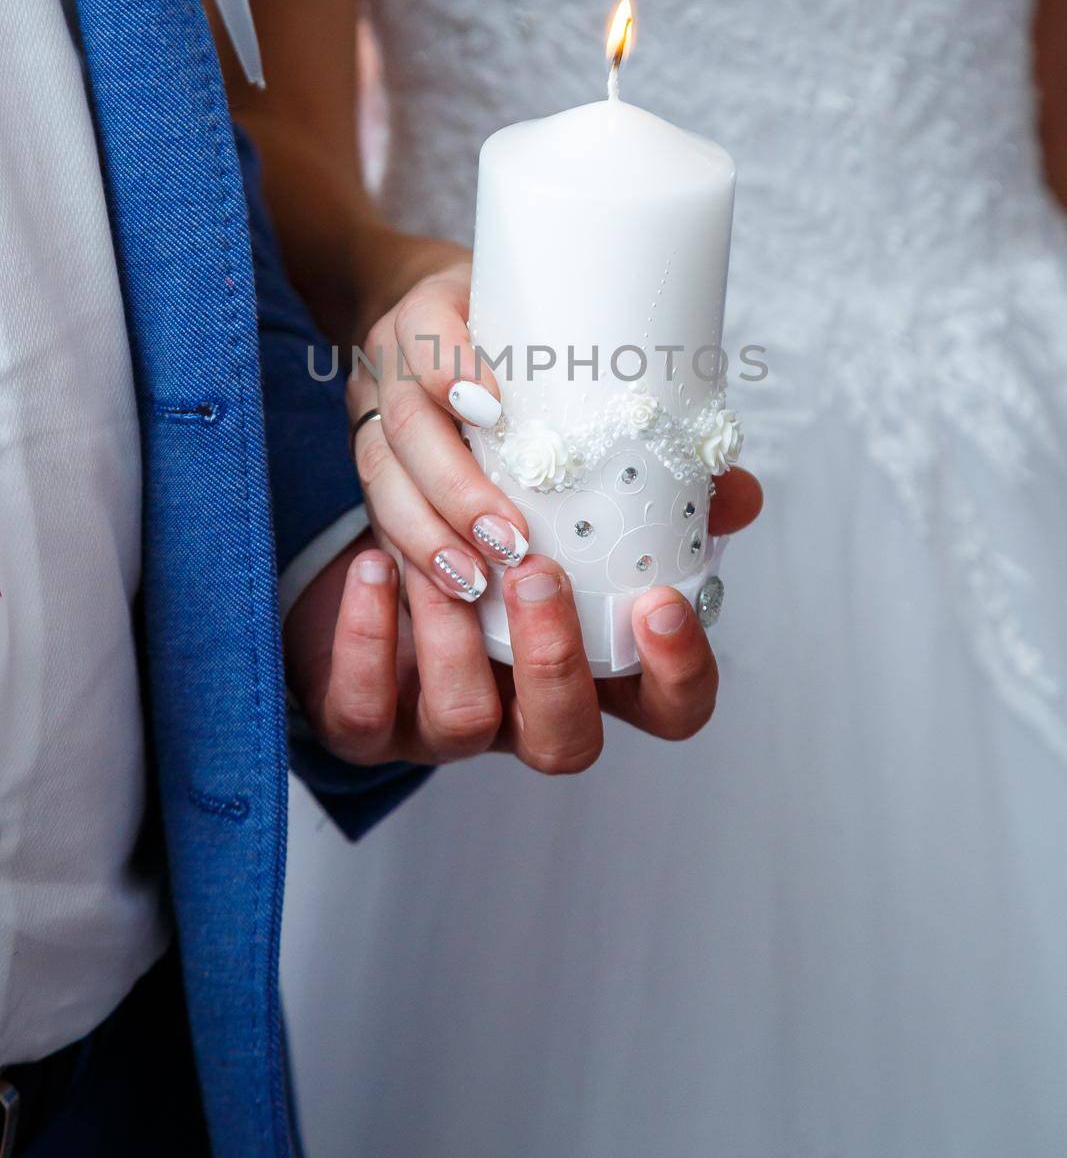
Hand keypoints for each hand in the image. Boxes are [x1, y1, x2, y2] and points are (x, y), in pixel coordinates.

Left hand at [285, 444, 761, 774]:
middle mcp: (525, 710)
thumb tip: (731, 490)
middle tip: (535, 572)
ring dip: (452, 637)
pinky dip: (365, 641)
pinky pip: (362, 714)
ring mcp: (444, 722)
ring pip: (461, 722)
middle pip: (566, 743)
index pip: (671, 709)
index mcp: (596, 667)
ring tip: (440, 558)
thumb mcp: (576, 483)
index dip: (678, 674)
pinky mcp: (367, 715)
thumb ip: (658, 485)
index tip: (661, 601)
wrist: (388, 497)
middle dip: (554, 662)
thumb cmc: (500, 502)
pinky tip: (373, 569)